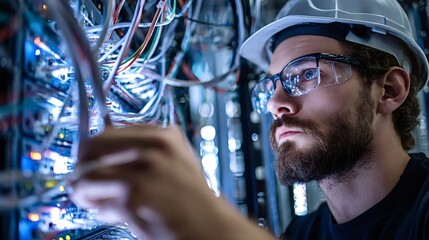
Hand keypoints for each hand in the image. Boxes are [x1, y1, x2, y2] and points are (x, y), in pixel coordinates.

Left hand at [70, 124, 275, 239]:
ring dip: (87, 192)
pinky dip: (103, 211)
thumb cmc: (193, 199)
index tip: (90, 163)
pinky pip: (100, 202)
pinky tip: (119, 214)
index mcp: (164, 135)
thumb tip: (102, 157)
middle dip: (82, 168)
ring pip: (89, 175)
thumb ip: (143, 153)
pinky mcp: (136, 196)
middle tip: (82, 183)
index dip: (94, 151)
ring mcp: (145, 170)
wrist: (211, 226)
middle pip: (93, 147)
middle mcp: (153, 147)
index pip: (108, 132)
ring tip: (98, 201)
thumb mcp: (175, 162)